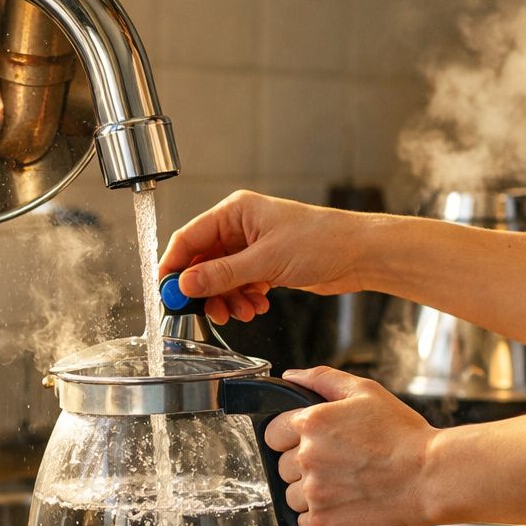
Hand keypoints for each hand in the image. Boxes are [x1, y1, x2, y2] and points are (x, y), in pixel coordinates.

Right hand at [160, 191, 371, 324]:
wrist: (359, 254)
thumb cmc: (321, 241)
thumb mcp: (266, 260)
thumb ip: (222, 274)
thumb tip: (186, 285)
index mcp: (236, 212)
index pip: (189, 237)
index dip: (174, 266)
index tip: (167, 293)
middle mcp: (241, 227)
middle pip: (204, 262)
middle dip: (205, 290)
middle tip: (208, 313)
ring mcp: (253, 246)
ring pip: (222, 278)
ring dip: (227, 299)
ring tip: (241, 312)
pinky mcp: (266, 264)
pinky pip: (241, 284)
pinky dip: (244, 299)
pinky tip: (257, 306)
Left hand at [264, 367, 437, 525]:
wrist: (430, 477)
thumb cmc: (404, 437)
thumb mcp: (366, 392)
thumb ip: (323, 379)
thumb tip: (291, 376)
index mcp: (312, 423)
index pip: (273, 434)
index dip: (291, 439)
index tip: (314, 446)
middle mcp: (307, 457)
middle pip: (282, 467)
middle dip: (305, 467)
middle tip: (340, 466)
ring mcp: (314, 493)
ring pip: (292, 497)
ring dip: (313, 495)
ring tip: (347, 488)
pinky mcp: (323, 523)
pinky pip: (304, 523)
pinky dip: (321, 519)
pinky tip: (347, 506)